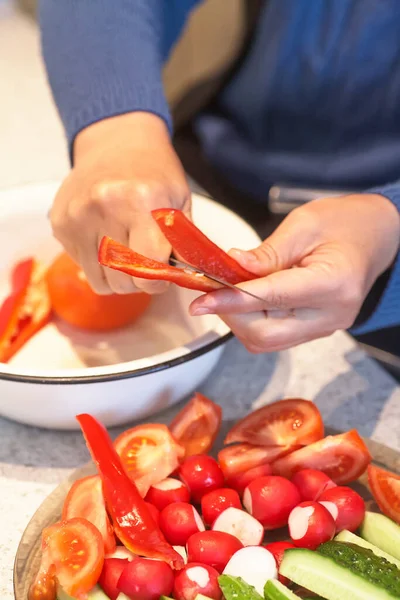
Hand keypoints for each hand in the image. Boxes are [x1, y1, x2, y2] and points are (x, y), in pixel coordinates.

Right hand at [50, 112, 190, 293]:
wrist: (116, 141)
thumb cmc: (154, 171)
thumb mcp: (181, 201)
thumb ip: (184, 244)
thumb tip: (187, 280)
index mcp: (139, 201)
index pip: (147, 268)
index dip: (159, 280)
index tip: (164, 274)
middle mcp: (103, 208)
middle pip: (121, 280)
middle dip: (138, 282)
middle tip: (147, 265)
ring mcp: (77, 217)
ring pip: (99, 281)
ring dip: (117, 278)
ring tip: (128, 254)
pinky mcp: (60, 224)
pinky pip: (82, 266)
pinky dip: (98, 264)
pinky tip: (108, 240)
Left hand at [190, 194, 399, 352]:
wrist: (375, 235)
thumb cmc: (344, 223)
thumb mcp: (302, 226)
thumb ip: (266, 254)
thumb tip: (229, 269)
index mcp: (334, 284)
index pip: (272, 299)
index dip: (231, 300)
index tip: (200, 301)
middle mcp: (332, 315)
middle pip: (266, 335)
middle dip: (231, 314)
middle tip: (211, 290)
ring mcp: (325, 327)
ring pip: (267, 341)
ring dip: (238, 319)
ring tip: (227, 290)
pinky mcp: (316, 329)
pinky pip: (275, 336)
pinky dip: (252, 320)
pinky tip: (244, 298)